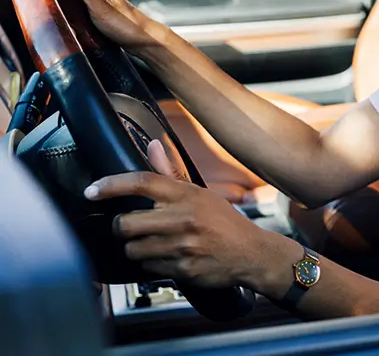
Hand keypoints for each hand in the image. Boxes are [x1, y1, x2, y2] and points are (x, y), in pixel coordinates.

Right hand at [64, 0, 165, 54]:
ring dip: (67, 10)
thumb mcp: (99, 5)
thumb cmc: (126, 24)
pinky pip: (83, 16)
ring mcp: (100, 7)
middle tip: (43, 7)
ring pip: (77, 4)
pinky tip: (70, 27)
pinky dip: (75, 20)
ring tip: (54, 18)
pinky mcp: (102, 19)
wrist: (146, 42)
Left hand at [84, 140, 268, 287]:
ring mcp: (182, 245)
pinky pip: (148, 269)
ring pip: (133, 250)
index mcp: (187, 194)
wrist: (251, 253)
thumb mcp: (201, 193)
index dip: (112, 185)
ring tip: (152, 244)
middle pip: (126, 223)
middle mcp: (183, 218)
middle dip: (122, 227)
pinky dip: (152, 265)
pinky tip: (167, 257)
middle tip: (131, 226)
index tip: (92, 190)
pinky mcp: (183, 269)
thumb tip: (153, 145)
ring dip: (136, 248)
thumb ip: (171, 172)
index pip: (142, 182)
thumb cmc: (224, 221)